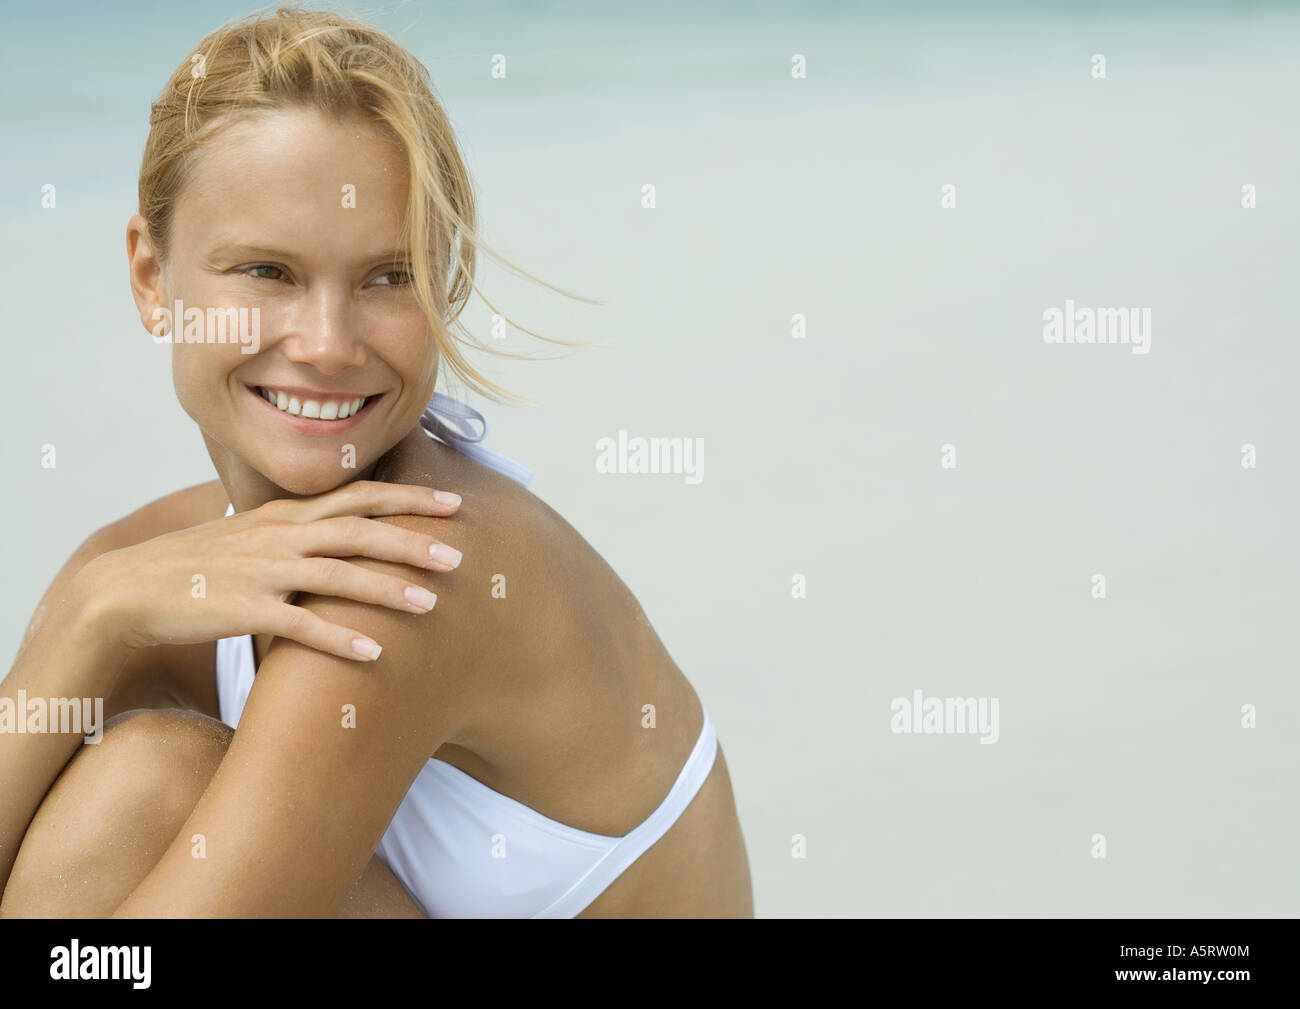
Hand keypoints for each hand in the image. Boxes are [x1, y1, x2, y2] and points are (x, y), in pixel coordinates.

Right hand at [76, 481, 463, 660]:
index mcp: (286, 515)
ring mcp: (260, 572)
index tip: (455, 502)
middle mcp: (279, 536)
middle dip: (412, 542)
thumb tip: (349, 529)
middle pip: (358, 531)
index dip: (409, 498)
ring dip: (386, 591)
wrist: (126, 589)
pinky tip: (373, 655)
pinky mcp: (240, 610)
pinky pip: (298, 625)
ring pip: (336, 576)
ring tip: (431, 606)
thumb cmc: (199, 565)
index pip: (359, 497)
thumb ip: (302, 530)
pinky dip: (338, 639)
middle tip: (460, 556)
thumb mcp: (255, 534)